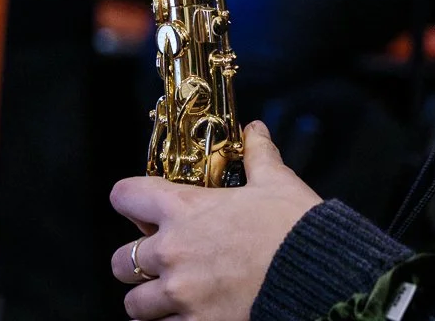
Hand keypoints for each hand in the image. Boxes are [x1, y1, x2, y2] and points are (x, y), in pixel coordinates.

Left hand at [110, 122, 321, 320]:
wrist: (314, 276)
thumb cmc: (293, 226)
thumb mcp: (275, 182)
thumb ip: (258, 155)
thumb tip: (254, 131)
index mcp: (184, 209)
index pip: (126, 196)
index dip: (129, 197)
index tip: (138, 204)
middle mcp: (172, 253)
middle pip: (120, 262)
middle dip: (136, 262)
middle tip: (160, 260)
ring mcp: (179, 295)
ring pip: (134, 305)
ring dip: (149, 300)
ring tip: (170, 295)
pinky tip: (190, 314)